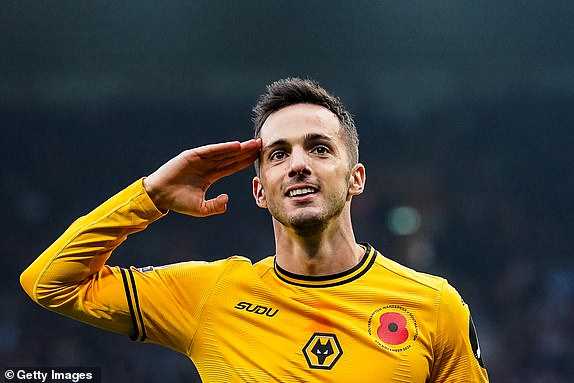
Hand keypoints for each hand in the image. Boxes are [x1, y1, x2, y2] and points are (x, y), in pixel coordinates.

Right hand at [143, 139, 260, 215]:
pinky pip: (211, 151)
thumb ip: (215, 206)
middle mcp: (208, 165)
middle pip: (231, 157)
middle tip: (262, 145)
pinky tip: (236, 146)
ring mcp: (200, 159)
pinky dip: (223, 148)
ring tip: (253, 144)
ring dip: (239, 148)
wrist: (160, 196)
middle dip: (246, 152)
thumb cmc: (178, 202)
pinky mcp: (192, 156)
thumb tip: (227, 200)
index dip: (245, 162)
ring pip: (224, 152)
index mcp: (211, 175)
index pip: (232, 167)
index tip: (258, 157)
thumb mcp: (200, 208)